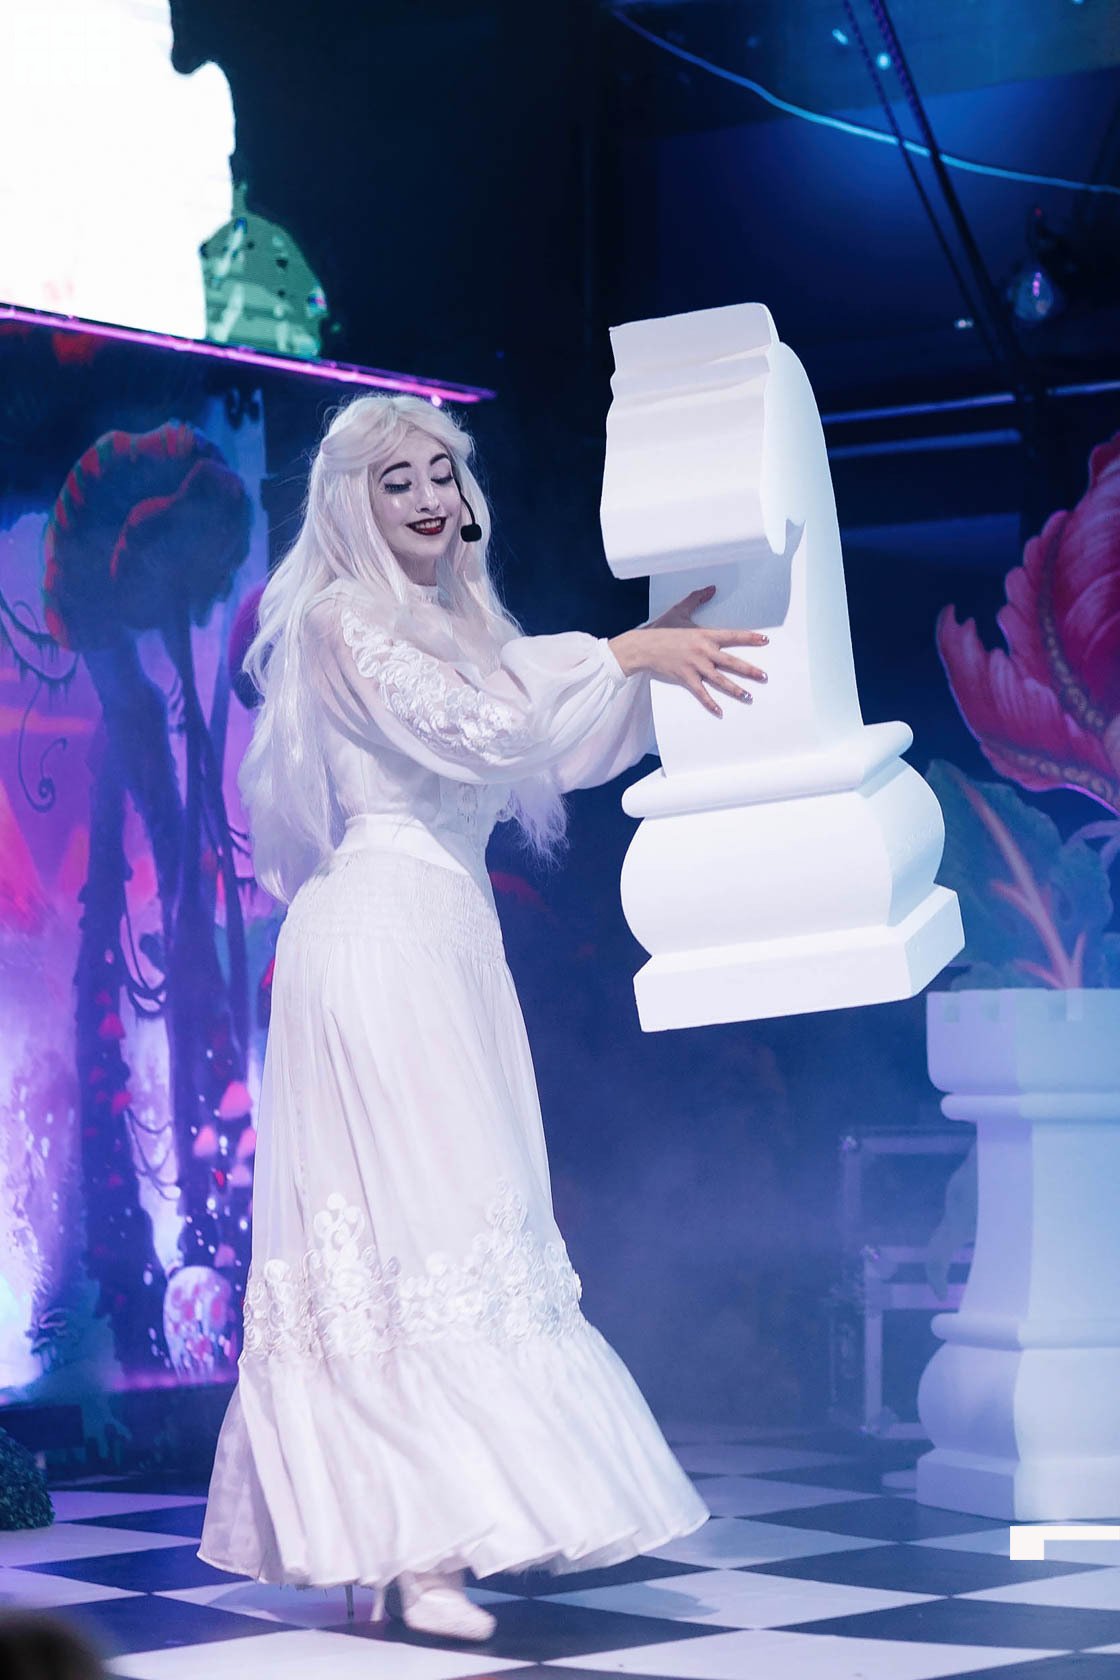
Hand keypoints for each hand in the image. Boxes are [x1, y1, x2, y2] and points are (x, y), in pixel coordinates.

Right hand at [609, 586, 767, 717]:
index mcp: (705, 635)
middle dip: (749, 670)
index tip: (764, 640)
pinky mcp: (685, 678)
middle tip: (764, 676)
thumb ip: (697, 598)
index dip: (750, 638)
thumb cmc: (660, 628)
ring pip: (720, 680)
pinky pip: (701, 693)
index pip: (733, 636)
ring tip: (749, 696)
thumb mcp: (680, 610)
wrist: (642, 646)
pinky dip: (710, 704)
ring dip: (736, 689)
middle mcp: (703, 652)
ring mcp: (695, 666)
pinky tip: (720, 712)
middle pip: (731, 662)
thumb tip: (712, 588)